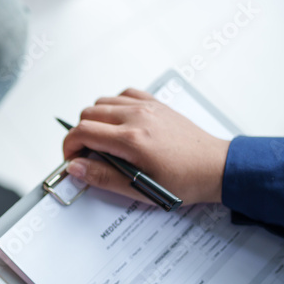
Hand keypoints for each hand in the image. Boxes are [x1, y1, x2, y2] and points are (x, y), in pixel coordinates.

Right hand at [62, 88, 230, 205]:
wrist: (215, 167)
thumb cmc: (184, 180)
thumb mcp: (140, 188)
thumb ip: (103, 177)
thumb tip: (76, 168)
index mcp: (131, 140)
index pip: (83, 132)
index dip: (69, 146)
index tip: (71, 159)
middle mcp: (137, 117)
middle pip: (88, 114)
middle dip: (79, 135)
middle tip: (85, 154)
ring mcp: (146, 107)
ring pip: (102, 102)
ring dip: (94, 120)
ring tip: (102, 141)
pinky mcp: (155, 103)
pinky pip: (123, 95)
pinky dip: (113, 106)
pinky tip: (117, 123)